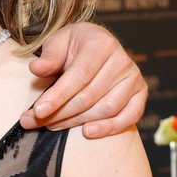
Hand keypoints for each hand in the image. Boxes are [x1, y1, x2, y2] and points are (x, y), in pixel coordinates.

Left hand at [21, 22, 146, 137]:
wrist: (95, 46)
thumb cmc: (72, 47)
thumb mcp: (57, 44)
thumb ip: (49, 57)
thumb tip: (37, 69)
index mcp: (101, 43)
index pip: (79, 75)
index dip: (58, 96)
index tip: (37, 111)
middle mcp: (122, 60)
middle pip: (90, 96)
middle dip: (60, 113)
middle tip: (35, 122)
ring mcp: (133, 77)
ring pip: (106, 109)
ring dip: (77, 122)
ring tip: (52, 125)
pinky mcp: (140, 93)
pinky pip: (129, 116)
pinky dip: (109, 128)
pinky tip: (87, 132)